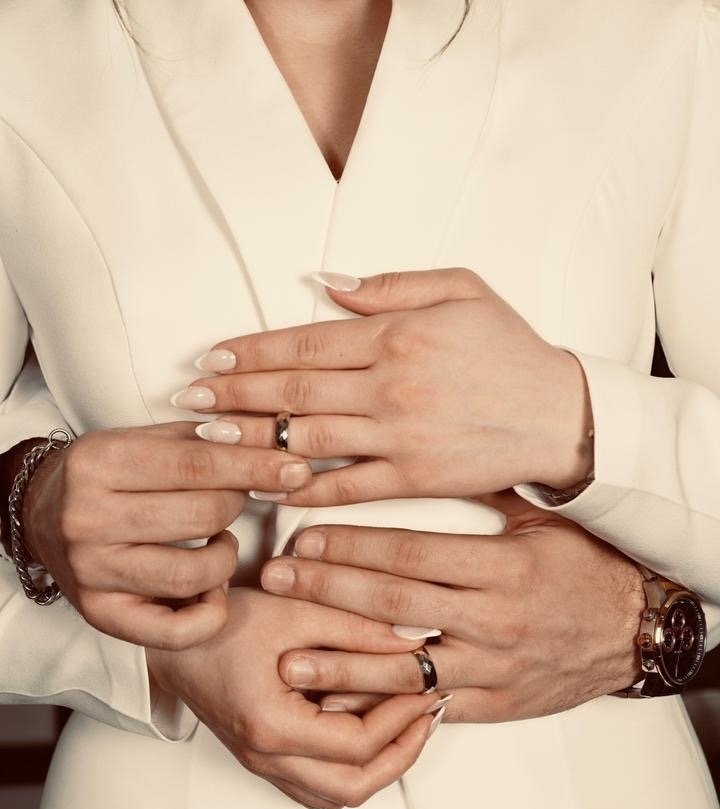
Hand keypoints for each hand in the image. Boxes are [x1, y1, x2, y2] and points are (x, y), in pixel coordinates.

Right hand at [22, 422, 310, 648]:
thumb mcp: (140, 440)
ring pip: (195, 574)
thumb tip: (267, 441)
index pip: (198, 464)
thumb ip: (200, 440)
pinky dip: (211, 611)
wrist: (40, 515)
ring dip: (227, 558)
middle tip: (237, 501)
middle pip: (203, 516)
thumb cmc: (106, 476)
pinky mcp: (102, 614)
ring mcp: (93, 572)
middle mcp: (89, 519)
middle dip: (239, 506)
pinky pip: (179, 631)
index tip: (295, 469)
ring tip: (219, 543)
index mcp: (99, 464)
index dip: (256, 467)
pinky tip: (210, 587)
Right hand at [147, 588, 442, 808]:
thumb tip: (414, 642)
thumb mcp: (294, 612)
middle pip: (351, 788)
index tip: (425, 686)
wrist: (171, 640)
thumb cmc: (221, 624)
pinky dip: (351, 770)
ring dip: (379, 767)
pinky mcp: (263, 757)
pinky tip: (371, 734)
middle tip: (427, 715)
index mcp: (271, 726)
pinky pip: (316, 787)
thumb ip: (356, 627)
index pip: (356, 745)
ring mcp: (262, 763)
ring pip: (335, 795)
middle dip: (401, 756)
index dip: (400, 720)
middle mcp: (266, 756)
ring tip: (408, 725)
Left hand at [173, 268, 593, 504]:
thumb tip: (326, 279)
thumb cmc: (508, 349)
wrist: (559, 415)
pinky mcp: (413, 480)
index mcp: (396, 336)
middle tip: (187, 401)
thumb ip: (391, 284)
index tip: (210, 359)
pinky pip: (345, 487)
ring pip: (308, 439)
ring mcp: (399, 437)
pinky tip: (266, 487)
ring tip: (207, 440)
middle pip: (293, 390)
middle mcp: (390, 386)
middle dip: (233, 395)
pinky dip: (302, 488)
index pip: (305, 341)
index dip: (251, 351)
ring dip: (251, 440)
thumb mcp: (461, 290)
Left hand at [259, 494, 646, 722]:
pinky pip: (433, 708)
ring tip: (290, 659)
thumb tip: (430, 448)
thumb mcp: (546, 520)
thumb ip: (488, 492)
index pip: (411, 554)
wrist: (636, 631)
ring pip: (405, 667)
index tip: (305, 540)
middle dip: (327, 593)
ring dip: (342, 663)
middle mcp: (493, 618)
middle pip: (394, 605)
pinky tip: (343, 704)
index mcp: (502, 566)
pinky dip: (386, 708)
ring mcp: (493, 667)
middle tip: (275, 584)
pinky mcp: (494, 703)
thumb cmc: (588, 567)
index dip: (352, 547)